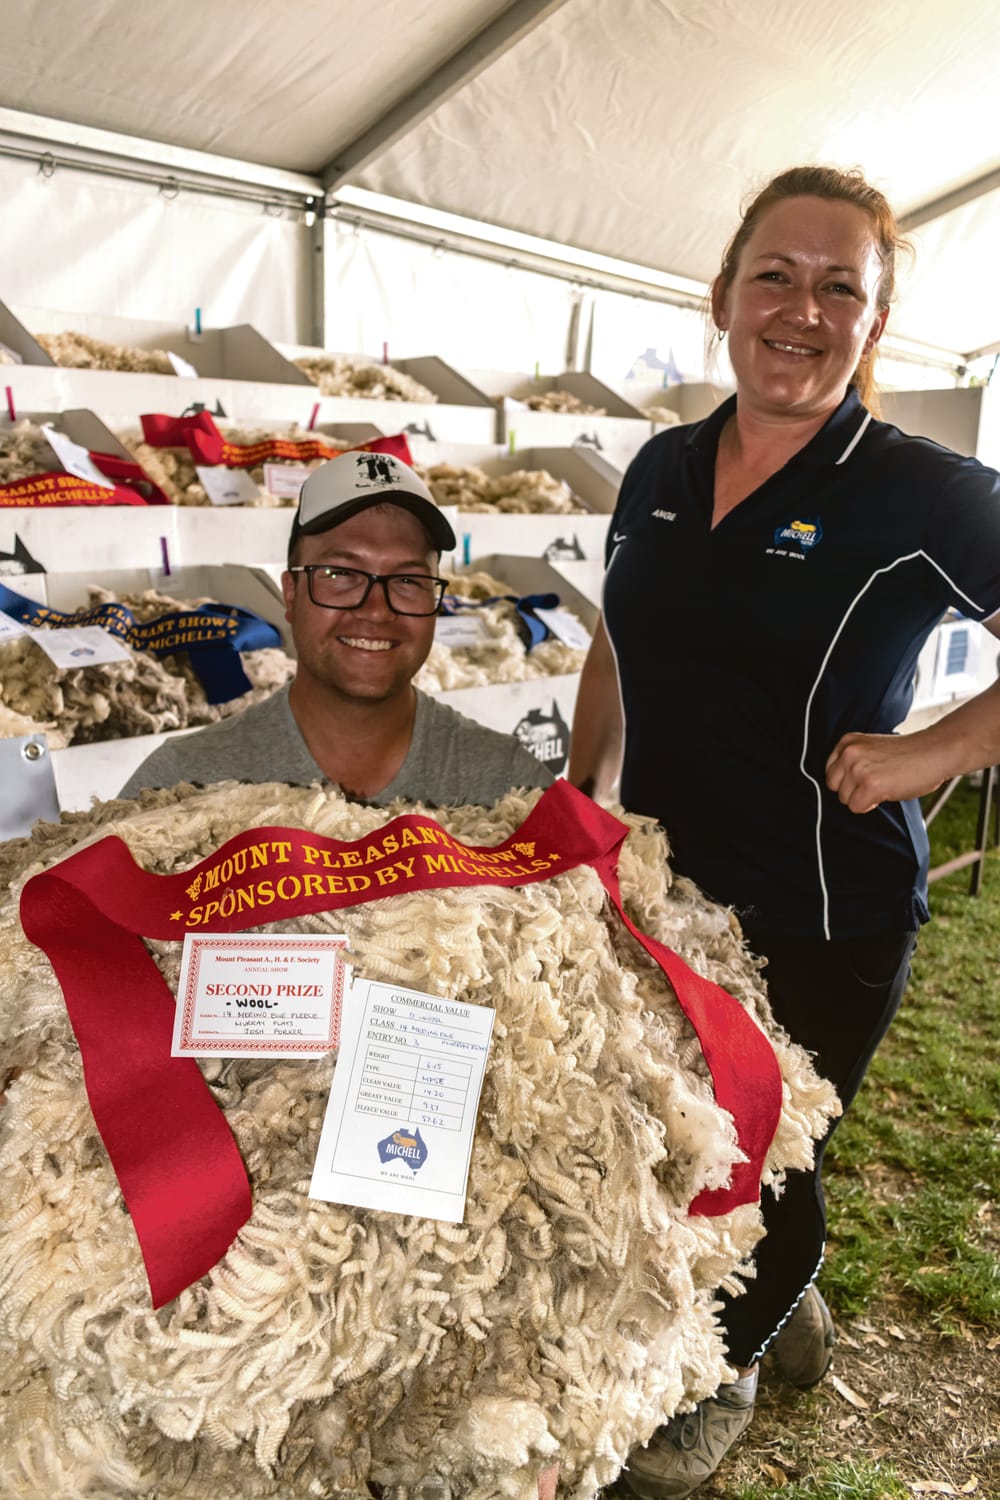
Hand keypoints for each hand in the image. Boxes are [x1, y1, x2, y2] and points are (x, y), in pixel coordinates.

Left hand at [825, 731, 950, 813]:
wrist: (934, 752)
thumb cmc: (907, 754)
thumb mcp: (871, 749)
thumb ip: (853, 760)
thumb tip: (839, 784)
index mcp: (847, 742)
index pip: (830, 772)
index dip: (848, 780)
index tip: (866, 776)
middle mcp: (849, 753)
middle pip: (834, 787)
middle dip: (852, 790)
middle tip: (876, 782)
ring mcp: (858, 769)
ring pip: (845, 799)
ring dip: (863, 798)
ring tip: (884, 784)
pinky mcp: (870, 785)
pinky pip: (856, 808)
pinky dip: (870, 806)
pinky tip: (886, 792)